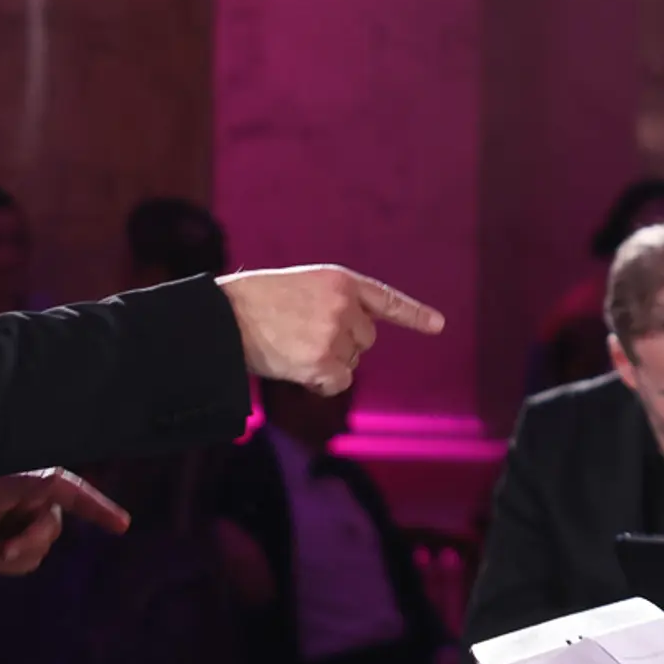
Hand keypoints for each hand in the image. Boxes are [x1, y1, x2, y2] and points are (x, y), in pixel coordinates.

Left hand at [0, 468, 129, 574]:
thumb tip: (56, 484)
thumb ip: (30, 485)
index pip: (75, 493)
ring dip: (14, 556)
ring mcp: (22, 525)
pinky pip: (23, 564)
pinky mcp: (9, 545)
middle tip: (1, 550)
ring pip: (38, 551)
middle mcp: (34, 503)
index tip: (122, 525)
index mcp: (35, 481)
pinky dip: (7, 565)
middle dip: (28, 543)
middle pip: (51, 530)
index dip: (100, 508)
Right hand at [219, 266, 445, 394]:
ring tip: (291, 346)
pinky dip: (321, 383)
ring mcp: (336, 334)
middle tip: (301, 336)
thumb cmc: (253, 303)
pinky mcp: (325, 362)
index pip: (384, 298)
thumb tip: (352, 339)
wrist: (225, 318)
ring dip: (327, 363)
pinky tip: (295, 367)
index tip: (438, 325)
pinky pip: (338, 383)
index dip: (412, 314)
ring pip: (351, 362)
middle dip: (342, 344)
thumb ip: (330, 302)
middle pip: (365, 340)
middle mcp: (345, 305)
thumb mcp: (300, 287)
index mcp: (339, 280)